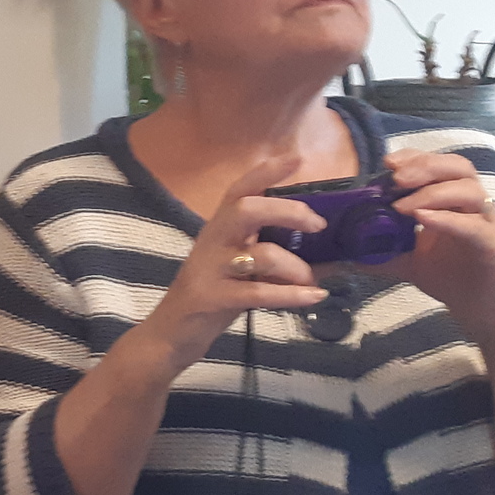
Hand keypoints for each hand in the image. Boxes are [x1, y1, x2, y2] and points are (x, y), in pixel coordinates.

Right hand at [141, 155, 330, 369]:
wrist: (170, 336)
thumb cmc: (211, 299)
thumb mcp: (237, 270)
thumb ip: (270, 254)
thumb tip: (325, 253)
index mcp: (218, 230)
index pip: (239, 191)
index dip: (265, 173)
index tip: (296, 159)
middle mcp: (212, 243)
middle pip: (247, 209)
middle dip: (288, 211)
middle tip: (318, 224)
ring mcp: (210, 271)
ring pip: (261, 255)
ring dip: (296, 268)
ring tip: (311, 281)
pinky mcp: (212, 298)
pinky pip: (258, 293)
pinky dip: (292, 295)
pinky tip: (314, 297)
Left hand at [373, 150, 494, 329]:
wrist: (487, 315)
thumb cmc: (455, 281)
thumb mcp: (408, 263)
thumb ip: (378, 253)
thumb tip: (340, 253)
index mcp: (457, 203)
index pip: (442, 166)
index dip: (417, 158)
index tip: (388, 162)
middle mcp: (476, 208)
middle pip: (460, 169)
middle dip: (425, 166)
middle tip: (395, 177)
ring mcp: (490, 226)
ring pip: (471, 192)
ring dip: (433, 193)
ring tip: (401, 206)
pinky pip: (476, 228)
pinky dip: (449, 220)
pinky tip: (423, 220)